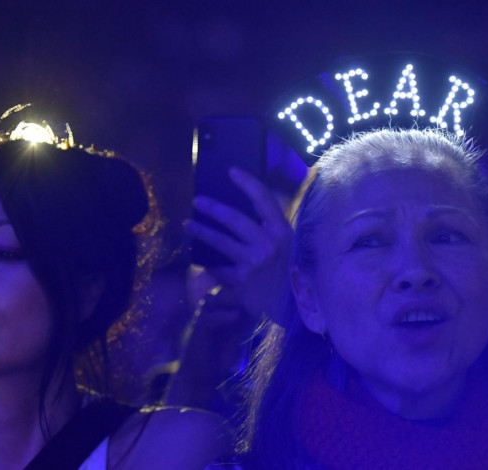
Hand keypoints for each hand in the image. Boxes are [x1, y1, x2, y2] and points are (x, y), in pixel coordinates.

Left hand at [184, 168, 292, 320]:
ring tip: (187, 224)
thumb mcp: (291, 247)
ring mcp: (253, 266)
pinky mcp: (242, 286)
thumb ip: (272, 230)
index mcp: (282, 233)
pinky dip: (209, 270)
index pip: (264, 200)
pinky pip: (219, 273)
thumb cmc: (295, 274)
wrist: (300, 310)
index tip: (232, 171)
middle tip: (198, 201)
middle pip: (234, 220)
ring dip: (201, 232)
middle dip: (213, 208)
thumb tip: (251, 210)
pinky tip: (200, 266)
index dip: (247, 183)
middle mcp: (267, 246)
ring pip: (220, 243)